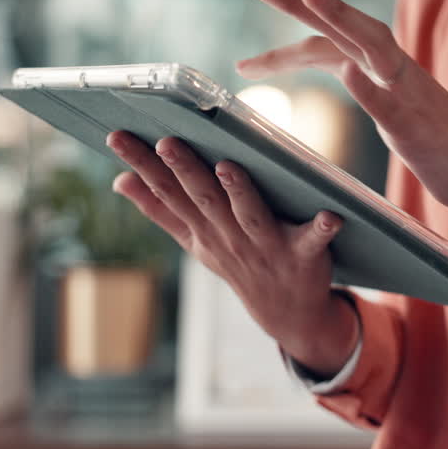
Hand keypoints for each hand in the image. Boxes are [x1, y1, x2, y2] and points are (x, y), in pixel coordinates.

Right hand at [107, 131, 358, 376]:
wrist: (287, 312)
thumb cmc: (239, 261)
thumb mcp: (195, 240)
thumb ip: (160, 210)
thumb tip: (120, 181)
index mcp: (202, 229)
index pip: (166, 192)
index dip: (141, 165)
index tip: (117, 136)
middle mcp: (229, 237)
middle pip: (204, 199)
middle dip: (184, 171)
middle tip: (167, 141)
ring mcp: (266, 247)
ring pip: (249, 216)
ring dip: (240, 192)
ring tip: (228, 167)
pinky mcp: (304, 254)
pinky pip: (313, 240)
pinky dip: (321, 228)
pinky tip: (330, 215)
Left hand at [239, 0, 447, 254]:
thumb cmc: (443, 147)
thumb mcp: (394, 109)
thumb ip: (370, 84)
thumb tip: (343, 67)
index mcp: (384, 69)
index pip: (330, 35)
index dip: (296, 12)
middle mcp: (395, 71)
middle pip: (343, 26)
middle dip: (300, 1)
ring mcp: (408, 96)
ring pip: (371, 45)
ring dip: (338, 15)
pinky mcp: (419, 128)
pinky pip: (392, 105)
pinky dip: (370, 87)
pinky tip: (349, 71)